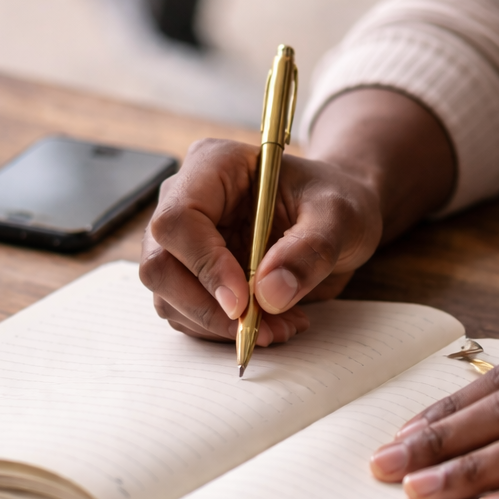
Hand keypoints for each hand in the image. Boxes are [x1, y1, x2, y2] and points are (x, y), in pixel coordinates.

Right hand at [139, 138, 381, 343]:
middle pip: (160, 265)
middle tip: (262, 329)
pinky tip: (270, 323)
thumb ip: (310, 250)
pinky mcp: (190, 275)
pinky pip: (187, 314)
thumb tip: (269, 295)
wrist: (335, 219)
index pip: (179, 219)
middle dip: (208, 308)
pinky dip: (224, 331)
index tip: (243, 302)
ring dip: (220, 326)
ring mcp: (182, 241)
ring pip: (168, 297)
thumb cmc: (334, 202)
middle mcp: (184, 200)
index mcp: (213, 167)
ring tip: (279, 325)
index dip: (204, 265)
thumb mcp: (339, 216)